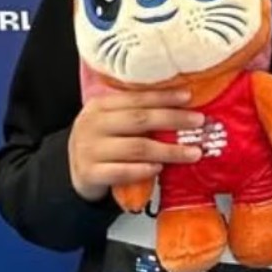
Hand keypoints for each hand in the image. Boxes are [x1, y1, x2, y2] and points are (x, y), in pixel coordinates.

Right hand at [68, 88, 204, 202]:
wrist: (73, 171)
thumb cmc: (102, 143)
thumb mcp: (112, 122)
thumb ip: (137, 114)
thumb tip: (182, 107)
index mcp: (100, 106)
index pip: (136, 98)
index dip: (164, 97)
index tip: (189, 97)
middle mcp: (93, 124)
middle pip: (139, 120)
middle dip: (173, 120)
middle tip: (198, 122)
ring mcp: (89, 150)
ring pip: (136, 148)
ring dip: (169, 150)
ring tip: (192, 152)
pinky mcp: (89, 173)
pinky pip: (121, 171)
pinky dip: (143, 169)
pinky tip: (160, 168)